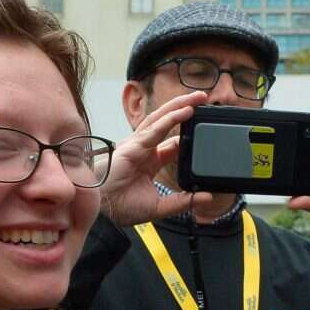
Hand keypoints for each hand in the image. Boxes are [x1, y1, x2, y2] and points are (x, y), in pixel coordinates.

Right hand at [99, 90, 207, 225]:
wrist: (103, 212)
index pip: (173, 143)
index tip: (206, 131)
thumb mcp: (159, 206)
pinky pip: (156, 128)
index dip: (188, 135)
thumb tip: (206, 197)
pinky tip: (187, 111)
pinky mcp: (134, 145)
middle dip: (185, 110)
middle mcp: (144, 149)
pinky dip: (172, 118)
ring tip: (199, 97)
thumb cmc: (122, 207)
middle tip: (204, 100)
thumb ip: (182, 201)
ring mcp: (138, 144)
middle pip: (167, 123)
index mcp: (150, 161)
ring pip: (161, 118)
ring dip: (180, 105)